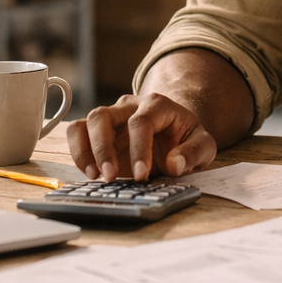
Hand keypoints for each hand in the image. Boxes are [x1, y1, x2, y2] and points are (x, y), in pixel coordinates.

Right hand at [66, 92, 217, 182]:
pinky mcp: (98, 131)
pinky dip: (79, 153)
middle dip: (103, 149)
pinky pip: (78, 133)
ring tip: (95, 176)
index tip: (141, 175)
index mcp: (157, 105)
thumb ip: (194, 153)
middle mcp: (129, 106)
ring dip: (86, 150)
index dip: (139, 149)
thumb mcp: (203, 145)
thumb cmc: (186, 138)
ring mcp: (111, 116)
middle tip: (109, 177)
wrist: (175, 133)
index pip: (140, 122)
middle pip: (103, 116)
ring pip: (86, 122)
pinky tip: (91, 174)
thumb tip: (176, 164)